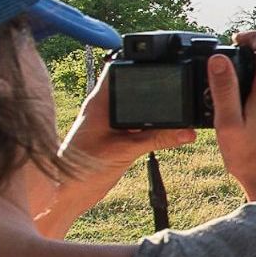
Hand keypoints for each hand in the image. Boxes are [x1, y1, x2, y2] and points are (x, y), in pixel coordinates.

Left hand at [34, 63, 196, 237]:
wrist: (68, 194)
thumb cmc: (80, 169)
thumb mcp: (123, 151)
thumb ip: (156, 140)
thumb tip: (186, 132)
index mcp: (100, 102)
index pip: (119, 70)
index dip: (140, 63)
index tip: (164, 62)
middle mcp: (106, 109)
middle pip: (136, 88)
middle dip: (157, 89)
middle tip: (181, 90)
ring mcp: (114, 124)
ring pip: (141, 109)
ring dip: (158, 112)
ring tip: (180, 113)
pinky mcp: (120, 138)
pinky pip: (143, 127)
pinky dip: (157, 128)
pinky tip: (172, 133)